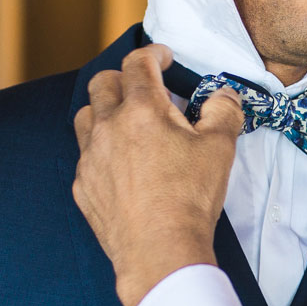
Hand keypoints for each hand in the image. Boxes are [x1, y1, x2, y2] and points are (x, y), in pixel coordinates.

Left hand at [73, 45, 242, 305]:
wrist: (159, 252)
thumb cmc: (189, 199)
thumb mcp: (220, 149)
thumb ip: (224, 111)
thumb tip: (223, 96)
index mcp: (142, 110)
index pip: (138, 64)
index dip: (152, 53)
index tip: (163, 57)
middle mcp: (109, 127)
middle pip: (102, 83)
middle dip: (123, 77)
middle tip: (143, 86)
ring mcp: (90, 158)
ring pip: (85, 117)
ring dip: (103, 110)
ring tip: (125, 121)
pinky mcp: (83, 186)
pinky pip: (85, 156)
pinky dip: (100, 149)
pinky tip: (120, 164)